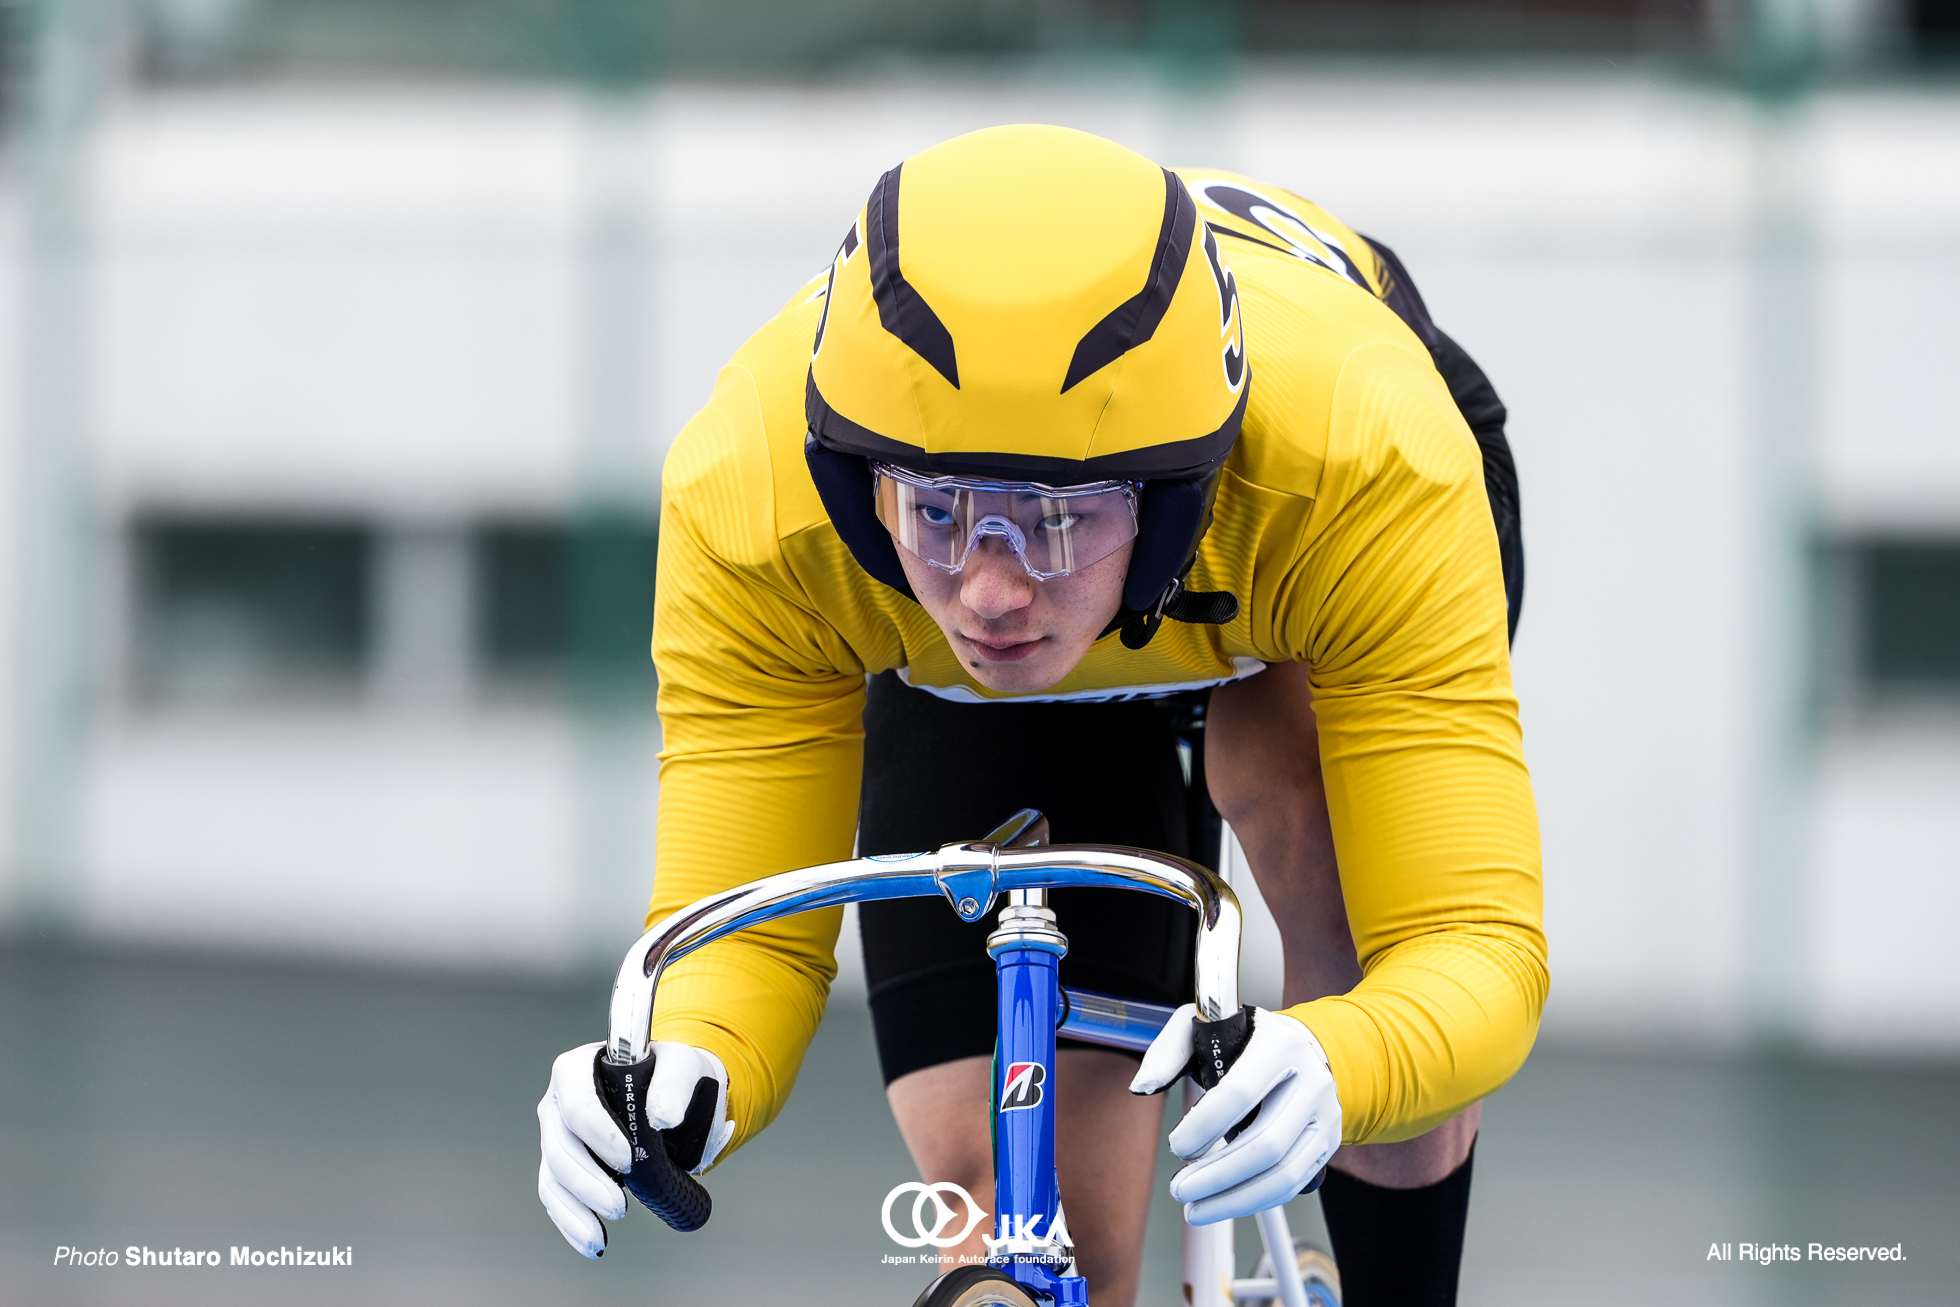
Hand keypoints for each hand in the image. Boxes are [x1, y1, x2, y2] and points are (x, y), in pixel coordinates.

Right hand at [537, 1040, 734, 1255]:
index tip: (627, 1160)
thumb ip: (674, 1084)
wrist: (673, 1093)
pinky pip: (555, 1196)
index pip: (577, 1102)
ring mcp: (557, 1135)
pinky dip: (570, 1222)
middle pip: (560, 1146)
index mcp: (578, 1069)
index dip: (597, 1133)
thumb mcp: (682, 1064)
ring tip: (600, 1237)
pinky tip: (589, 1241)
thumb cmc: (672, 1073)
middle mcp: (559, 1101)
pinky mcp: (562, 1164)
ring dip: (574, 1210)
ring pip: (553, 1177)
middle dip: (587, 1182)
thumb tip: (663, 1117)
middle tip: (620, 1206)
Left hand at [1130, 1005, 1340, 1223]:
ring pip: (1283, 1174)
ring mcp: (1324, 1114)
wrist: (1298, 1048)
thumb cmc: (1242, 1040)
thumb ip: (1167, 1051)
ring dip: (1235, 1199)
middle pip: (1265, 1144)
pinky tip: (1225, 1202)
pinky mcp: (1327, 1141)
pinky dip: (1256, 1200)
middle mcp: (1311, 1080)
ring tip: (1196, 1208)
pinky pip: (1293, 1184)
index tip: (1177, 1146)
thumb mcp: (1200, 1027)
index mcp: (1279, 1045)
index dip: (1204, 1127)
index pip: (1239, 1094)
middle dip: (1217, 1175)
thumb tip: (1142, 1086)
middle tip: (1180, 1190)